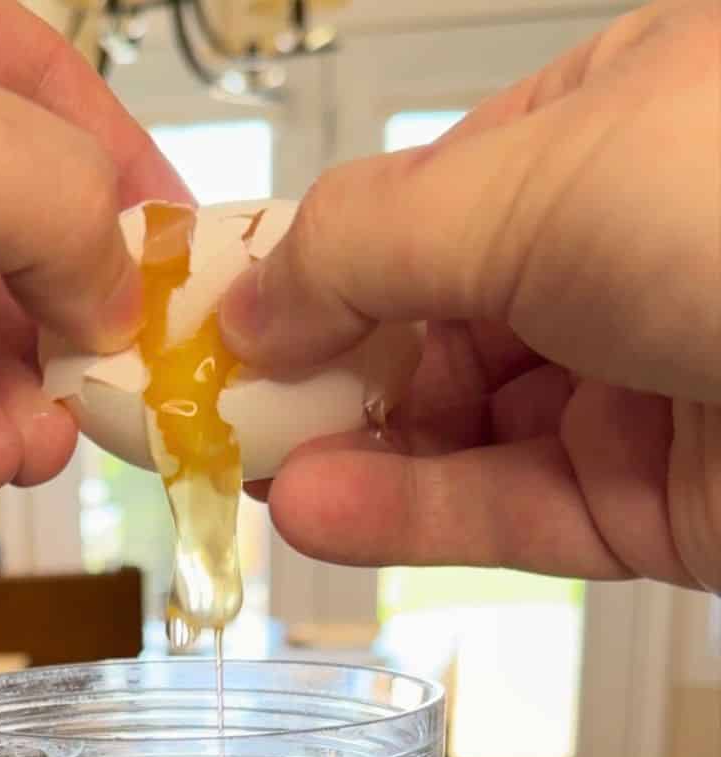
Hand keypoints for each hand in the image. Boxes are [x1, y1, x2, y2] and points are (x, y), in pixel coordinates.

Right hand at [221, 0, 720, 590]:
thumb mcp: (535, 183)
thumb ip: (370, 241)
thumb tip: (255, 291)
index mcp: (614, 123)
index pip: (424, 202)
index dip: (312, 259)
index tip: (215, 311)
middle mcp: (630, 253)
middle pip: (432, 323)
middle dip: (319, 370)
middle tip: (214, 414)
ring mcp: (645, 382)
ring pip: (461, 431)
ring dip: (352, 455)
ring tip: (251, 474)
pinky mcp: (658, 506)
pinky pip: (512, 511)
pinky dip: (414, 517)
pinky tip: (325, 514)